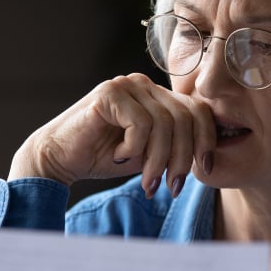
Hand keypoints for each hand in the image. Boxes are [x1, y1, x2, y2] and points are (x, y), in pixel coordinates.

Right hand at [8, 73, 215, 196]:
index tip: (205, 170)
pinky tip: (119, 156)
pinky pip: (140, 123)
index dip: (206, 141)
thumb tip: (212, 158)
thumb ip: (176, 148)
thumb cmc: (104, 157)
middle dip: (182, 158)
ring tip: (147, 181)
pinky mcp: (108, 93)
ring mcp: (126, 85)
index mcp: (158, 96)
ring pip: (165, 123)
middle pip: (185, 118)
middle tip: (170, 186)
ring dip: (158, 160)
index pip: (199, 110)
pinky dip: (134, 148)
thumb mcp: (151, 155)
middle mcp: (145, 85)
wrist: (59, 159)